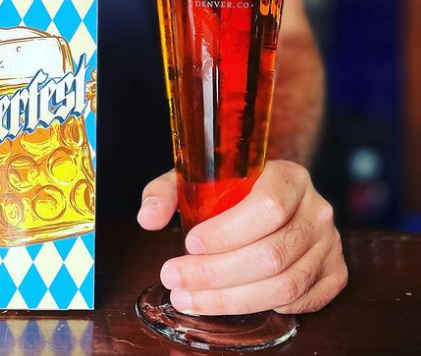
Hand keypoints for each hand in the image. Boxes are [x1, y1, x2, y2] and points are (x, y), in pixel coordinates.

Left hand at [137, 160, 347, 315]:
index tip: (188, 244)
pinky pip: (302, 301)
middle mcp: (316, 210)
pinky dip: (265, 306)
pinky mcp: (335, 272)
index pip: (267, 207)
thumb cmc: (229, 188)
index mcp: (288, 177)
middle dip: (216, 275)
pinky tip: (231, 300)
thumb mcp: (196, 178)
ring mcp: (329, 243)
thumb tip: (148, 218)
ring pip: (285, 285)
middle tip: (174, 280)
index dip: (226, 233)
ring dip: (231, 299)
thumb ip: (167, 192)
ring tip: (189, 298)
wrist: (270, 192)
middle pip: (272, 254)